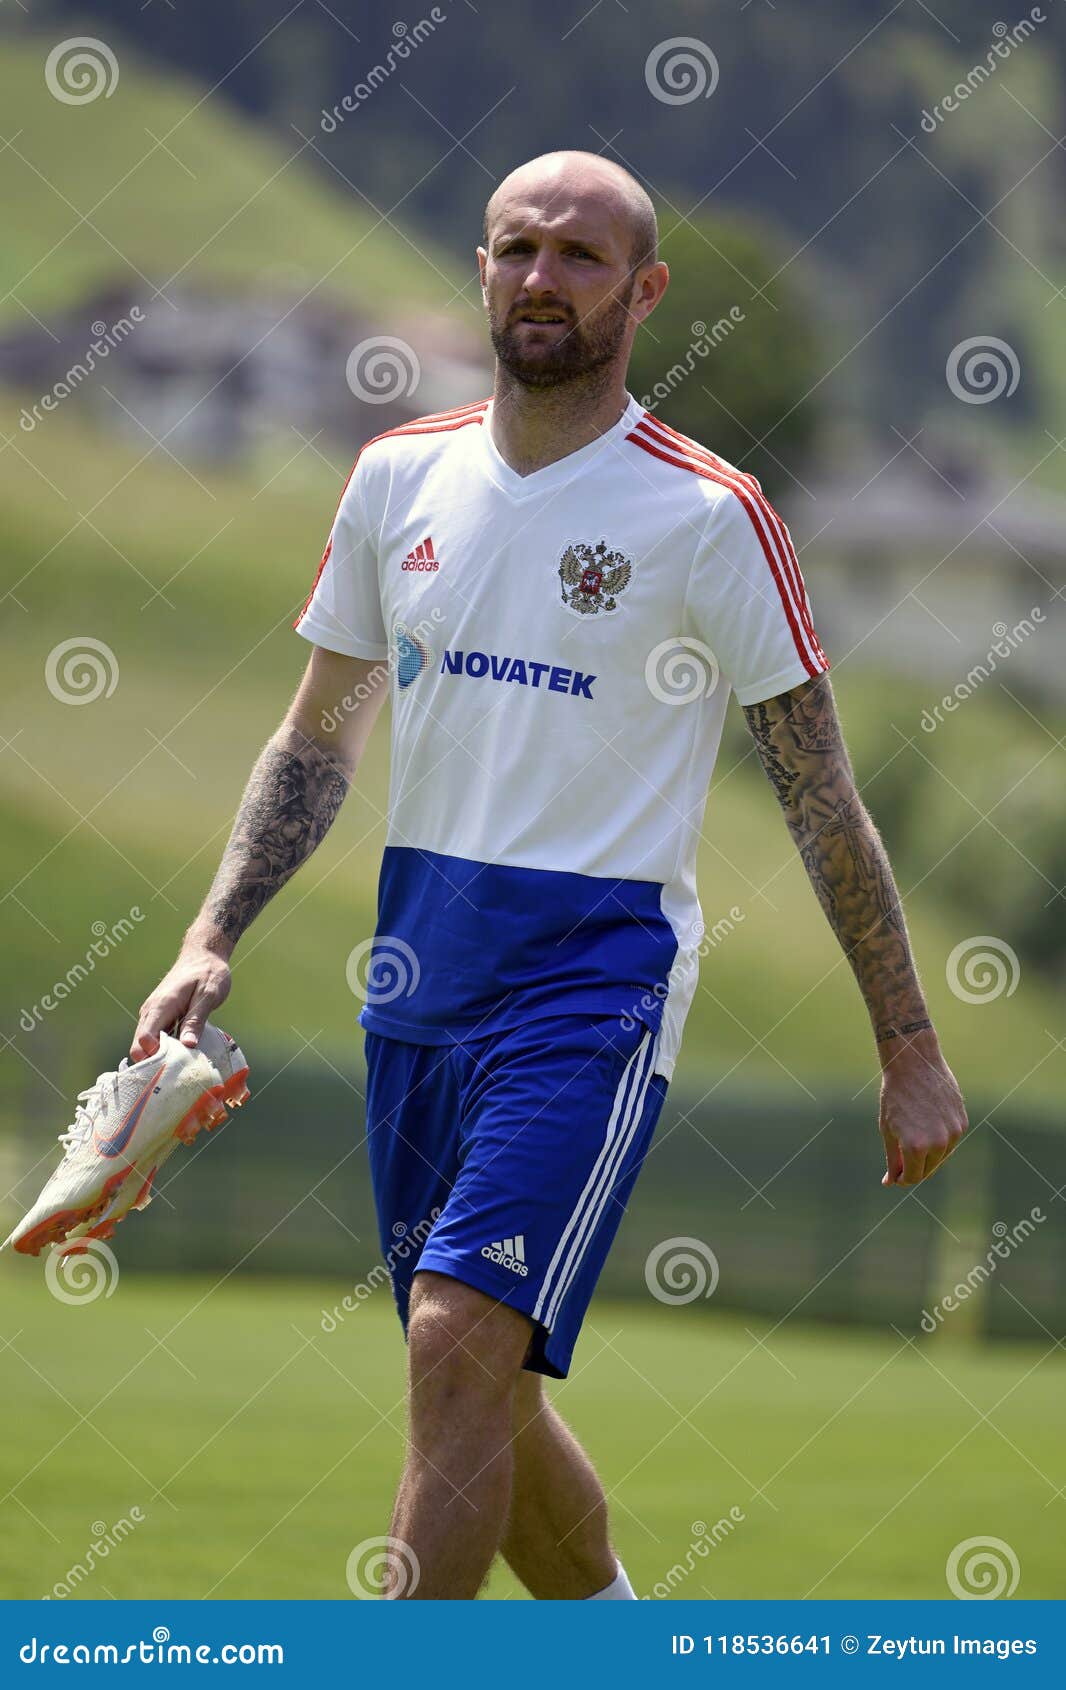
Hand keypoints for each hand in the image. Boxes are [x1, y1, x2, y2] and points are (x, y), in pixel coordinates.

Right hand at [131, 942, 231, 1060]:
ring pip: (147, 1044)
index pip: (144, 1039)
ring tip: (182, 1067)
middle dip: (155, 1062)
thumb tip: (188, 1046)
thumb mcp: (208, 996)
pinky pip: (157, 1038)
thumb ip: (196, 1020)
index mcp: (162, 1006)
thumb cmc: (208, 973)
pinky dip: (167, 1049)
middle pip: (140, 1046)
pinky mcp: (160, 1017)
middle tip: (177, 1073)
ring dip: (162, 1056)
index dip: (155, 1056)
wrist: (203, 956)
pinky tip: (184, 1055)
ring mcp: (154, 1014)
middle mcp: (151, 1011)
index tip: (174, 1067)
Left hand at [879, 1034, 966, 1185]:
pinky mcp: (962, 1122)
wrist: (914, 1063)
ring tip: (913, 1141)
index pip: (912, 1177)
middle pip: (927, 1170)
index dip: (902, 1179)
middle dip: (914, 1169)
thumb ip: (893, 1159)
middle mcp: (938, 1143)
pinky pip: (950, 1141)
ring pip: (941, 1157)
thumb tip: (892, 1181)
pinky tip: (927, 1128)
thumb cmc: (895, 1095)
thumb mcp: (887, 1129)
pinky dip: (939, 1141)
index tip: (895, 1177)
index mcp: (916, 1147)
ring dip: (928, 1156)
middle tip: (901, 1163)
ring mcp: (953, 1133)